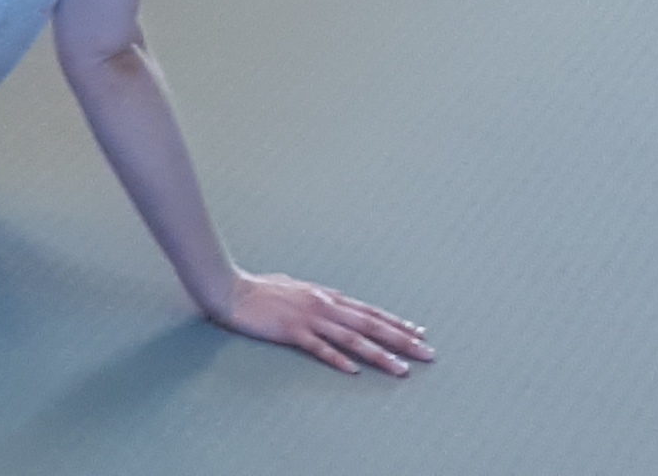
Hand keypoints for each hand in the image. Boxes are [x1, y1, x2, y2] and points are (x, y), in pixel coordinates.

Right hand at [215, 271, 431, 376]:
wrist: (229, 289)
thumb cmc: (259, 288)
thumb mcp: (294, 286)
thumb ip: (315, 295)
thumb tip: (329, 299)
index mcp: (325, 296)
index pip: (369, 311)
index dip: (396, 323)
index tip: (419, 333)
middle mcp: (323, 305)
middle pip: (371, 325)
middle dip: (403, 340)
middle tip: (428, 354)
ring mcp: (308, 318)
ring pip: (353, 338)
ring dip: (380, 355)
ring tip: (402, 370)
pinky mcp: (291, 330)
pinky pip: (319, 347)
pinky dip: (337, 359)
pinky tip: (353, 370)